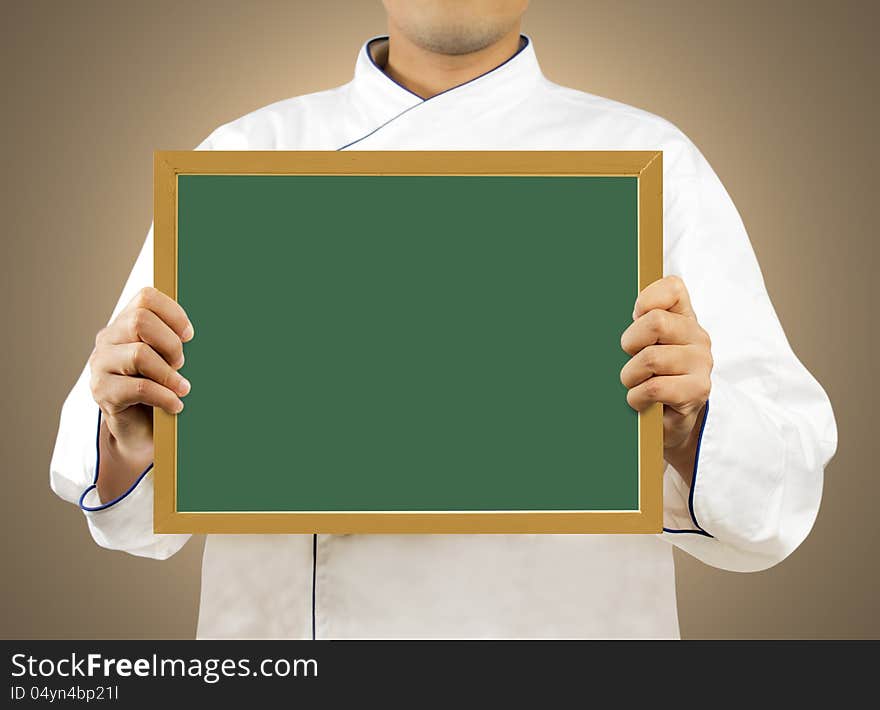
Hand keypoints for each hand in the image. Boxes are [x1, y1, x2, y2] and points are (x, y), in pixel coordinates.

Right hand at [88, 287, 193, 498]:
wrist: (140, 431)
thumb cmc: (160, 388)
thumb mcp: (169, 360)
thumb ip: (179, 341)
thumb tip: (223, 326)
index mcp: (125, 323)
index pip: (146, 297)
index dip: (174, 313)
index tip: (190, 336)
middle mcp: (108, 339)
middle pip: (140, 321)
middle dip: (171, 344)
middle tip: (182, 364)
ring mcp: (100, 365)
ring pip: (139, 354)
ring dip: (169, 373)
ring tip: (183, 388)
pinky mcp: (102, 392)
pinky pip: (139, 387)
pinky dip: (165, 396)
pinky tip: (176, 405)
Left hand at [619, 276, 712, 479]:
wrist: (669, 424)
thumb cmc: (649, 379)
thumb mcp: (642, 347)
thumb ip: (634, 325)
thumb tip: (592, 308)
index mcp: (683, 318)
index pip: (673, 288)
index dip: (647, 298)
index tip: (634, 315)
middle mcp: (697, 336)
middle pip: (656, 322)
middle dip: (630, 343)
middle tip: (629, 358)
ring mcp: (701, 363)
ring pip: (651, 358)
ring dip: (630, 376)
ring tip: (633, 384)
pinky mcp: (698, 390)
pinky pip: (653, 388)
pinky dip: (636, 398)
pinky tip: (639, 402)